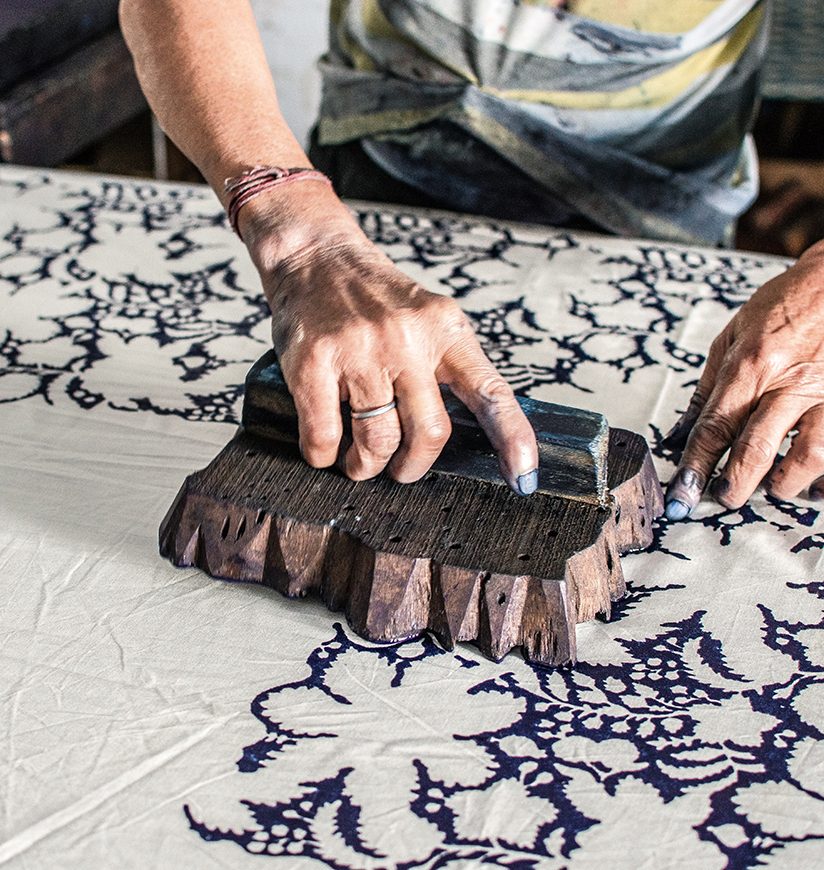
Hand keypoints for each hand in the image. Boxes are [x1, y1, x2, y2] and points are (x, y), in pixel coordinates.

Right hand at [240, 185, 538, 493]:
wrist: (316, 257)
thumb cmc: (375, 299)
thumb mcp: (428, 319)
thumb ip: (449, 367)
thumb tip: (465, 436)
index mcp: (446, 330)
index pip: (491, 392)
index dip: (513, 440)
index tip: (524, 480)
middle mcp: (407, 339)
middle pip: (430, 432)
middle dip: (413, 466)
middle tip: (401, 469)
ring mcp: (359, 350)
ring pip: (377, 441)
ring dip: (367, 466)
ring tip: (360, 463)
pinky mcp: (313, 362)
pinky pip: (324, 436)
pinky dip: (324, 455)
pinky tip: (326, 448)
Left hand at [664, 241, 823, 518]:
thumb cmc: (785, 304)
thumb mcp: (733, 335)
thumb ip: (709, 386)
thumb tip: (683, 431)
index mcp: (750, 366)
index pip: (715, 427)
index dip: (695, 467)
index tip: (682, 496)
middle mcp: (788, 382)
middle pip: (756, 449)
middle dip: (736, 485)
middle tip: (724, 499)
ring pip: (808, 456)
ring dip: (786, 483)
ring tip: (773, 487)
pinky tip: (814, 482)